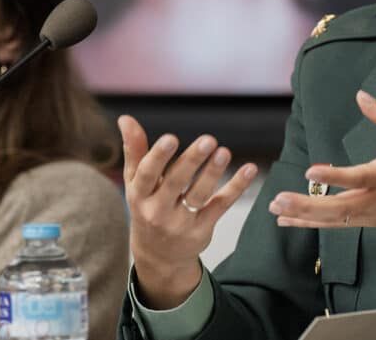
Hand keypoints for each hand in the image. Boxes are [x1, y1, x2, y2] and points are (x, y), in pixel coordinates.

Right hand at [118, 115, 257, 308]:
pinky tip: (249, 169)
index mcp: (139, 195)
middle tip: (209, 140)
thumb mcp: (136, 183)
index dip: (158, 157)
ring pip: (199, 195)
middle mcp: (158, 210)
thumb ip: (134, 151)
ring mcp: (181, 222)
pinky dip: (236, 187)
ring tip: (224, 152)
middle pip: (176, 183)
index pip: (147, 175)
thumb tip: (126, 118)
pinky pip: (221, 205)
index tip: (172, 138)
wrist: (159, 256)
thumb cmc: (146, 208)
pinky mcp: (202, 229)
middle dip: (192, 161)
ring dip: (213, 173)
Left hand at [268, 91, 375, 245]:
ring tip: (276, 209)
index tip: (310, 170)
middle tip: (278, 200)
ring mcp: (372, 213)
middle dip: (306, 204)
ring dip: (304, 215)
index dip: (333, 175)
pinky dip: (312, 223)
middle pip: (338, 206)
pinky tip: (290, 220)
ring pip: (334, 219)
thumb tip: (361, 96)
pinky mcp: (370, 221)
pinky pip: (337, 224)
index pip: (358, 176)